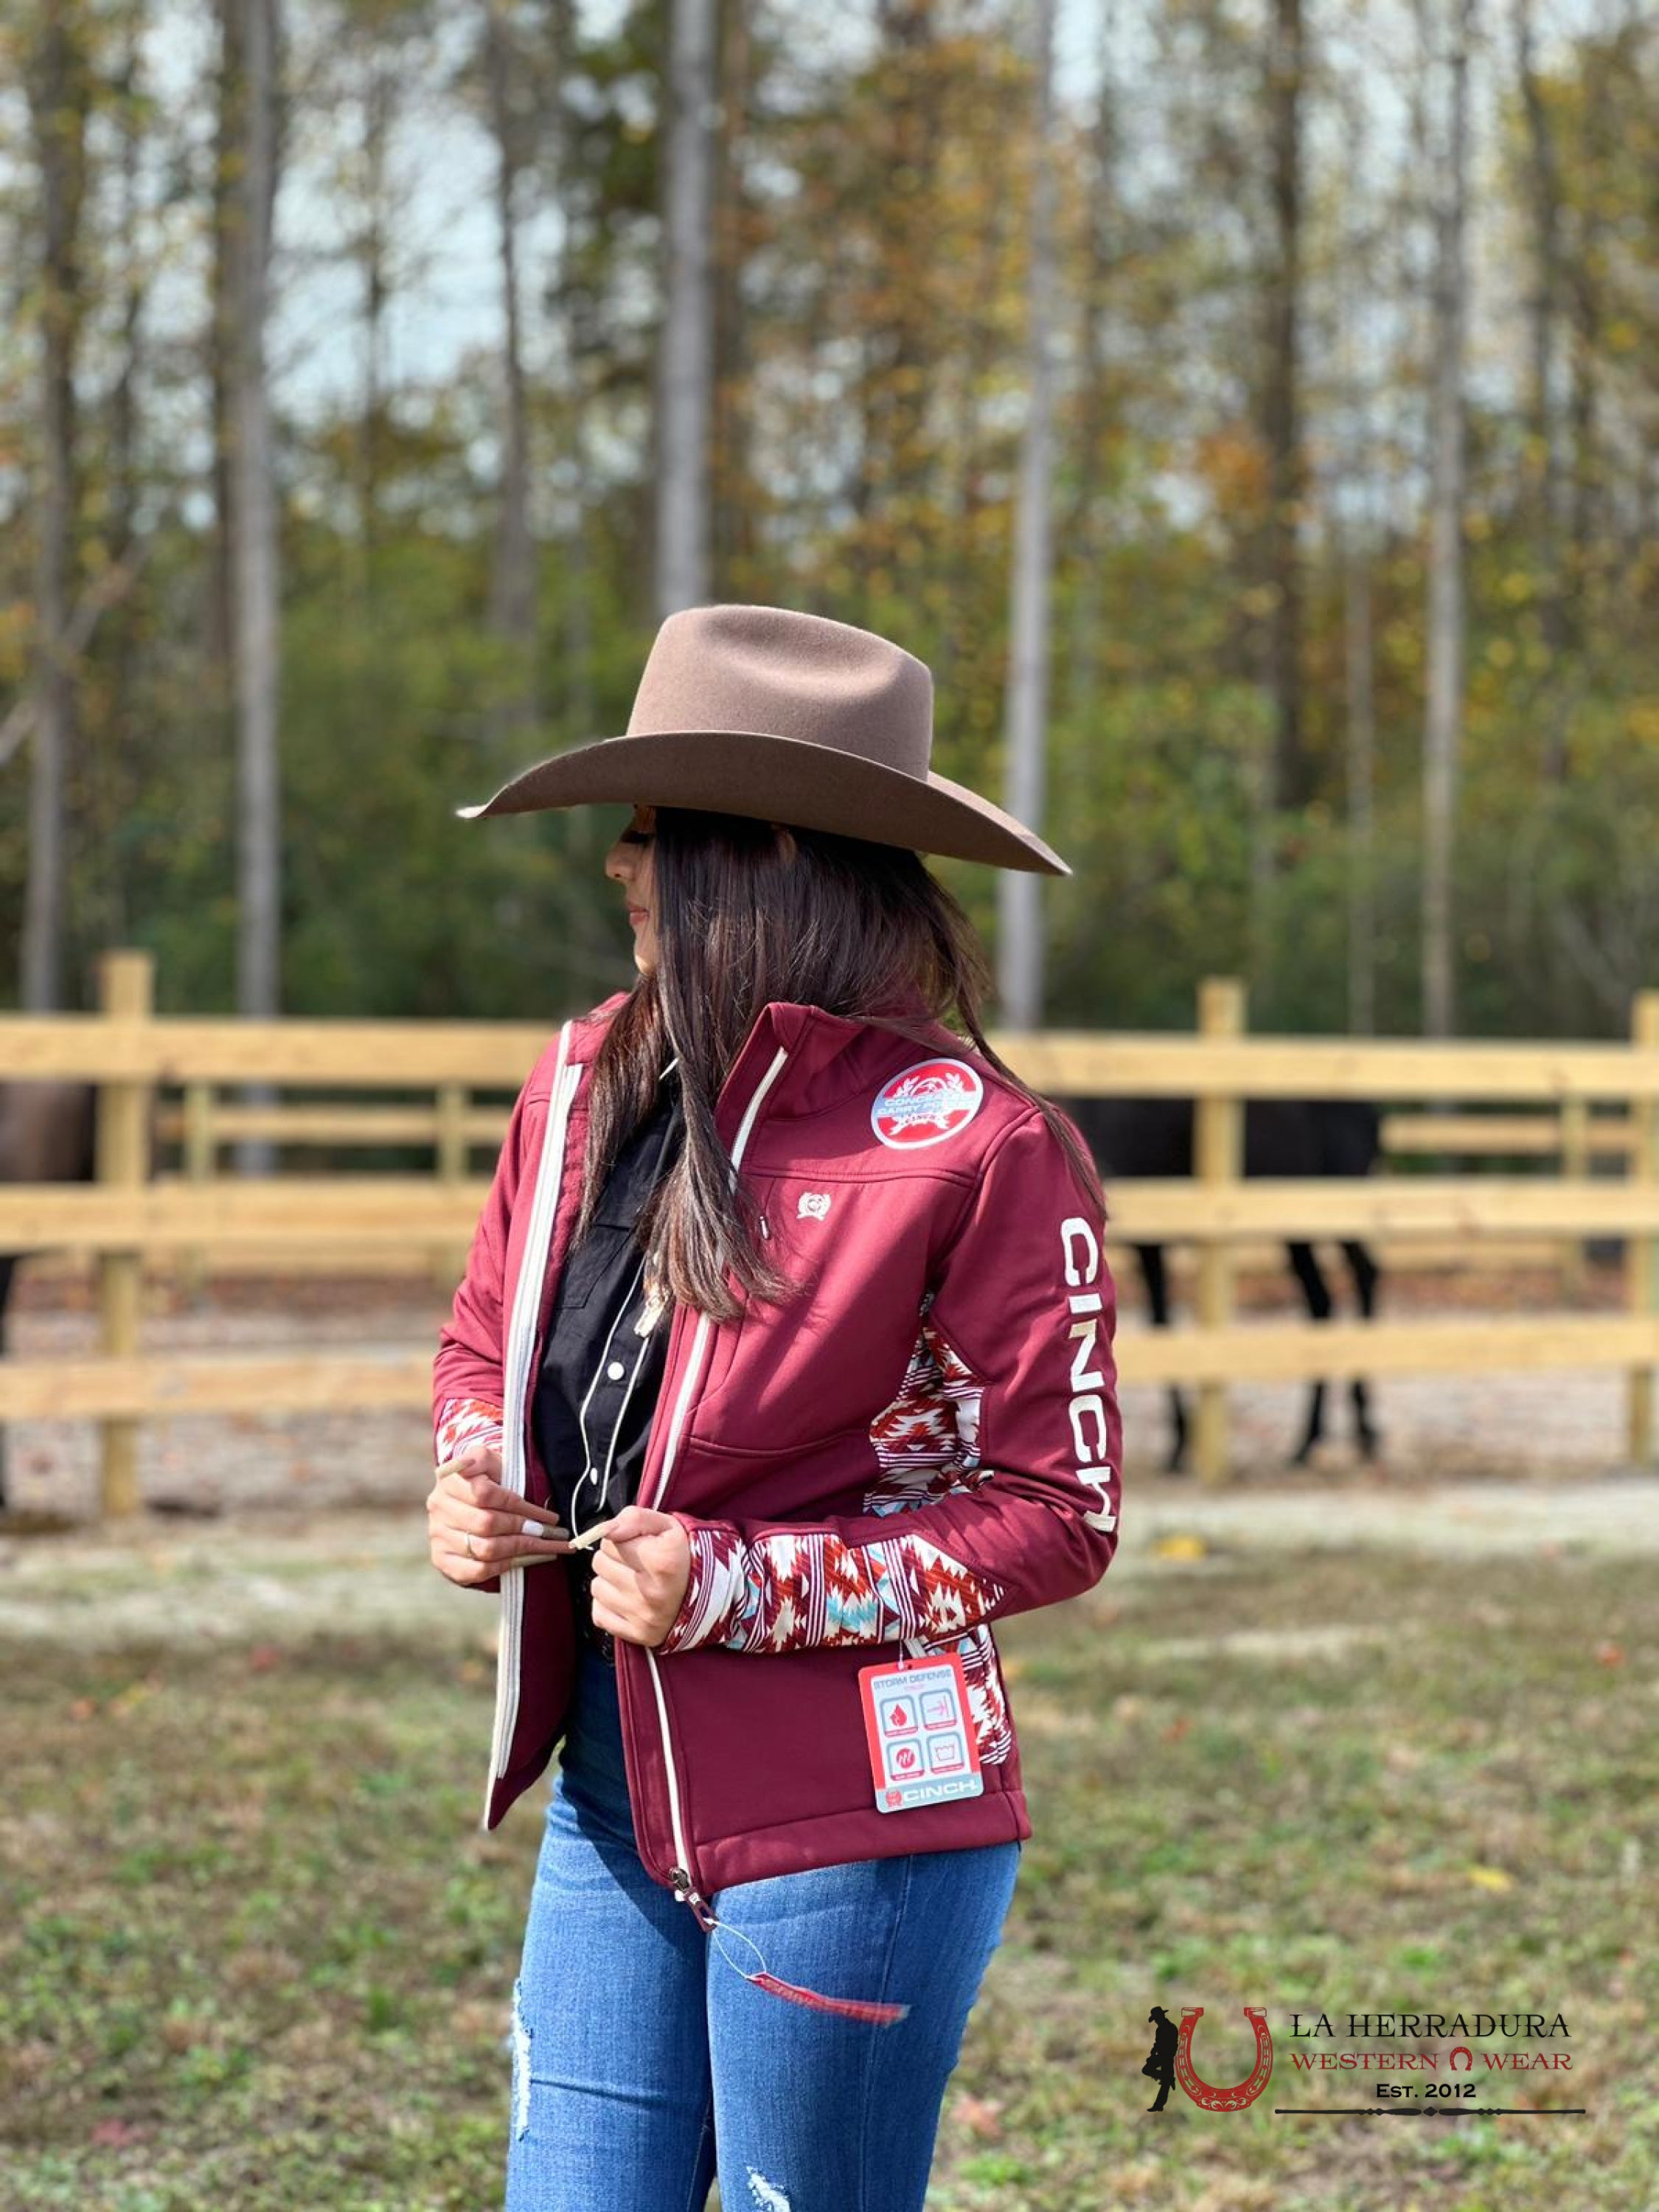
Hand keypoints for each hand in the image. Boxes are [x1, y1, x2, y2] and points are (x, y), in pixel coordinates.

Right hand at [427, 1444, 572, 1587]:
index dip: (522, 1507)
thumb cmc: (491, 1479)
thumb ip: (483, 1458)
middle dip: (527, 1530)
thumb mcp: (491, 1461)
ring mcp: (438, 1535)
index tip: (551, 1516)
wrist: (472, 1498)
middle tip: (555, 1534)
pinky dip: (505, 1567)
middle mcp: (439, 1507)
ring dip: (522, 1551)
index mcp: (450, 1479)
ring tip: (548, 1548)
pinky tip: (525, 1560)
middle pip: (487, 1524)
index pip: (486, 1495)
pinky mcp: (442, 1559)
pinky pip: (476, 1571)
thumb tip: (471, 1463)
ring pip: (485, 1549)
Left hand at [587, 1504, 690, 1647]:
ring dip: (610, 1581)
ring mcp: (644, 1616)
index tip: (638, 1544)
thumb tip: (605, 1530)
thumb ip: (634, 1518)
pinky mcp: (639, 1635)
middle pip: (600, 1563)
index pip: (609, 1541)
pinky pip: (599, 1615)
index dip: (622, 1538)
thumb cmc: (686, 1556)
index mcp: (661, 1560)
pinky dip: (608, 1606)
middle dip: (614, 1558)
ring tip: (633, 1579)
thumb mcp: (667, 1526)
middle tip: (635, 1561)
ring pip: (597, 1588)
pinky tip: (628, 1599)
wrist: (713, 1594)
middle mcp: (651, 1591)